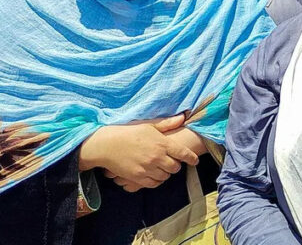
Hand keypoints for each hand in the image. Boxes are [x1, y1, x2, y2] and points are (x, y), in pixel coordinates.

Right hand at [79, 115, 197, 191]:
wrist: (106, 145)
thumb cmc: (128, 132)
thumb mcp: (148, 125)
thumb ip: (167, 123)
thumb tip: (183, 118)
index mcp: (162, 143)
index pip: (183, 153)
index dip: (191, 158)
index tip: (195, 160)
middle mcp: (157, 157)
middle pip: (176, 167)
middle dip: (176, 165)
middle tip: (173, 161)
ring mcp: (147, 169)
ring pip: (166, 176)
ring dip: (166, 173)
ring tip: (162, 167)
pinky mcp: (138, 178)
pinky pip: (154, 183)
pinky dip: (157, 180)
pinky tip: (154, 174)